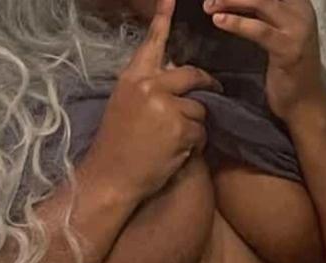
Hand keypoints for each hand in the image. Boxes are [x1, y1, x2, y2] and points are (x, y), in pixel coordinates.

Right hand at [86, 0, 223, 203]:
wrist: (111, 179)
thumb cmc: (115, 147)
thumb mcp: (124, 107)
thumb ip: (146, 90)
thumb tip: (172, 79)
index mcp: (133, 78)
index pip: (152, 43)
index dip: (163, 20)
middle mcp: (150, 87)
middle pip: (192, 75)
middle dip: (207, 85)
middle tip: (215, 91)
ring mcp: (167, 108)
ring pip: (199, 109)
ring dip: (195, 125)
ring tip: (175, 142)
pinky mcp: (181, 130)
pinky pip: (201, 132)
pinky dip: (195, 144)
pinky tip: (178, 154)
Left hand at [202, 0, 325, 120]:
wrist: (305, 102)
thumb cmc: (287, 70)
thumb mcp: (277, 33)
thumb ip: (263, 16)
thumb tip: (233, 3)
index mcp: (298, 3)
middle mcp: (301, 10)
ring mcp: (297, 29)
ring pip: (261, 3)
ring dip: (231, 1)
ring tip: (209, 6)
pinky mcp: (288, 49)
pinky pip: (260, 31)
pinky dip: (238, 23)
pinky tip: (219, 21)